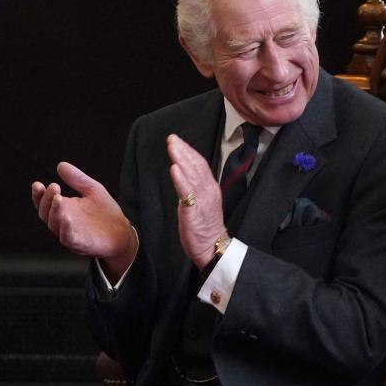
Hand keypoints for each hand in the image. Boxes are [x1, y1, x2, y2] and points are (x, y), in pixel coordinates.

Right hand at [31, 162, 135, 279]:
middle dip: (47, 199)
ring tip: (58, 199)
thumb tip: (61, 165)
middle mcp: (62, 222)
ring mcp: (70, 233)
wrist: (123, 232)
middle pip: (45, 213)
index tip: (38, 184)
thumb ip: (77, 179)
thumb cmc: (106, 213)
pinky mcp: (80, 243)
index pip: (44, 202)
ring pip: (54, 225)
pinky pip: (68, 238)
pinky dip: (65, 229)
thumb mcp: (93, 191)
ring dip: (54, 212)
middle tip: (54, 187)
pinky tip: (67, 219)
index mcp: (63, 208)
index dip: (38, 194)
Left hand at [166, 134, 225, 270]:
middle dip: (183, 150)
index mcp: (210, 189)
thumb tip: (183, 176)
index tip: (178, 141)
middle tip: (172, 138)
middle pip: (196, 166)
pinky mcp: (194, 211)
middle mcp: (208, 191)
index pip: (200, 165)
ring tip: (172, 147)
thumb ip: (195, 189)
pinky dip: (181, 179)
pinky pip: (187, 193)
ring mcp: (202, 201)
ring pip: (192, 175)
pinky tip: (174, 169)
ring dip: (181, 159)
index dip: (189, 151)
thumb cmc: (205, 227)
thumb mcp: (202, 203)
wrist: (213, 247)